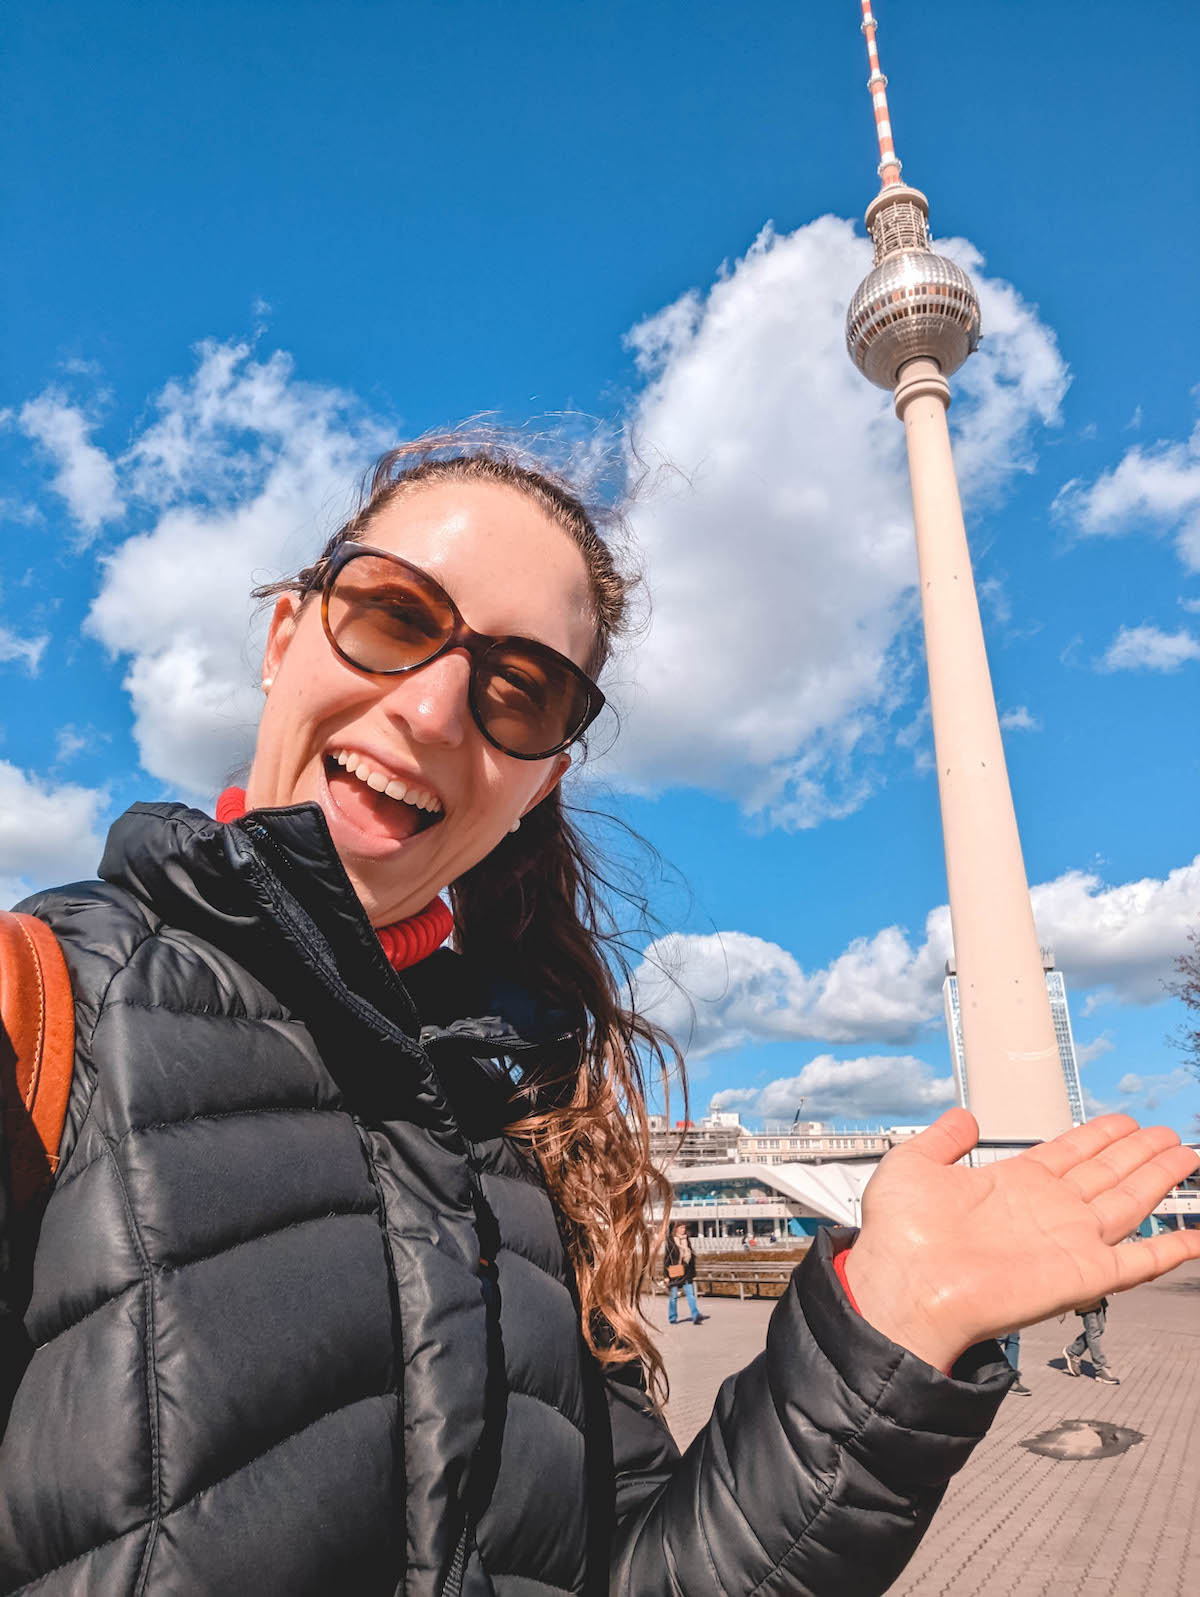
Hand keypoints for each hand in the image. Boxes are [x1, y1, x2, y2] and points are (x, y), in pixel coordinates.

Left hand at [842, 1108, 1199, 1372]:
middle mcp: (1046, 1211)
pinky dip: (1172, 1249)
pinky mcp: (1083, 1273)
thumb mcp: (914, 1164)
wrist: (906, 1288)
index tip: (1126, 1122)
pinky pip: (1140, 1260)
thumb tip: (962, 1118)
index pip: (1069, 1153)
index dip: (1099, 1136)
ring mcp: (1068, 1240)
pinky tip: (1195, 1235)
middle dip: (1141, 1153)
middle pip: (1107, 1172)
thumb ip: (943, 1138)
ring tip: (1186, 1157)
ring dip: (1159, 1179)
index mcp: (1012, 1184)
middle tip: (1170, 1135)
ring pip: (1129, 1202)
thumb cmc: (901, 1238)